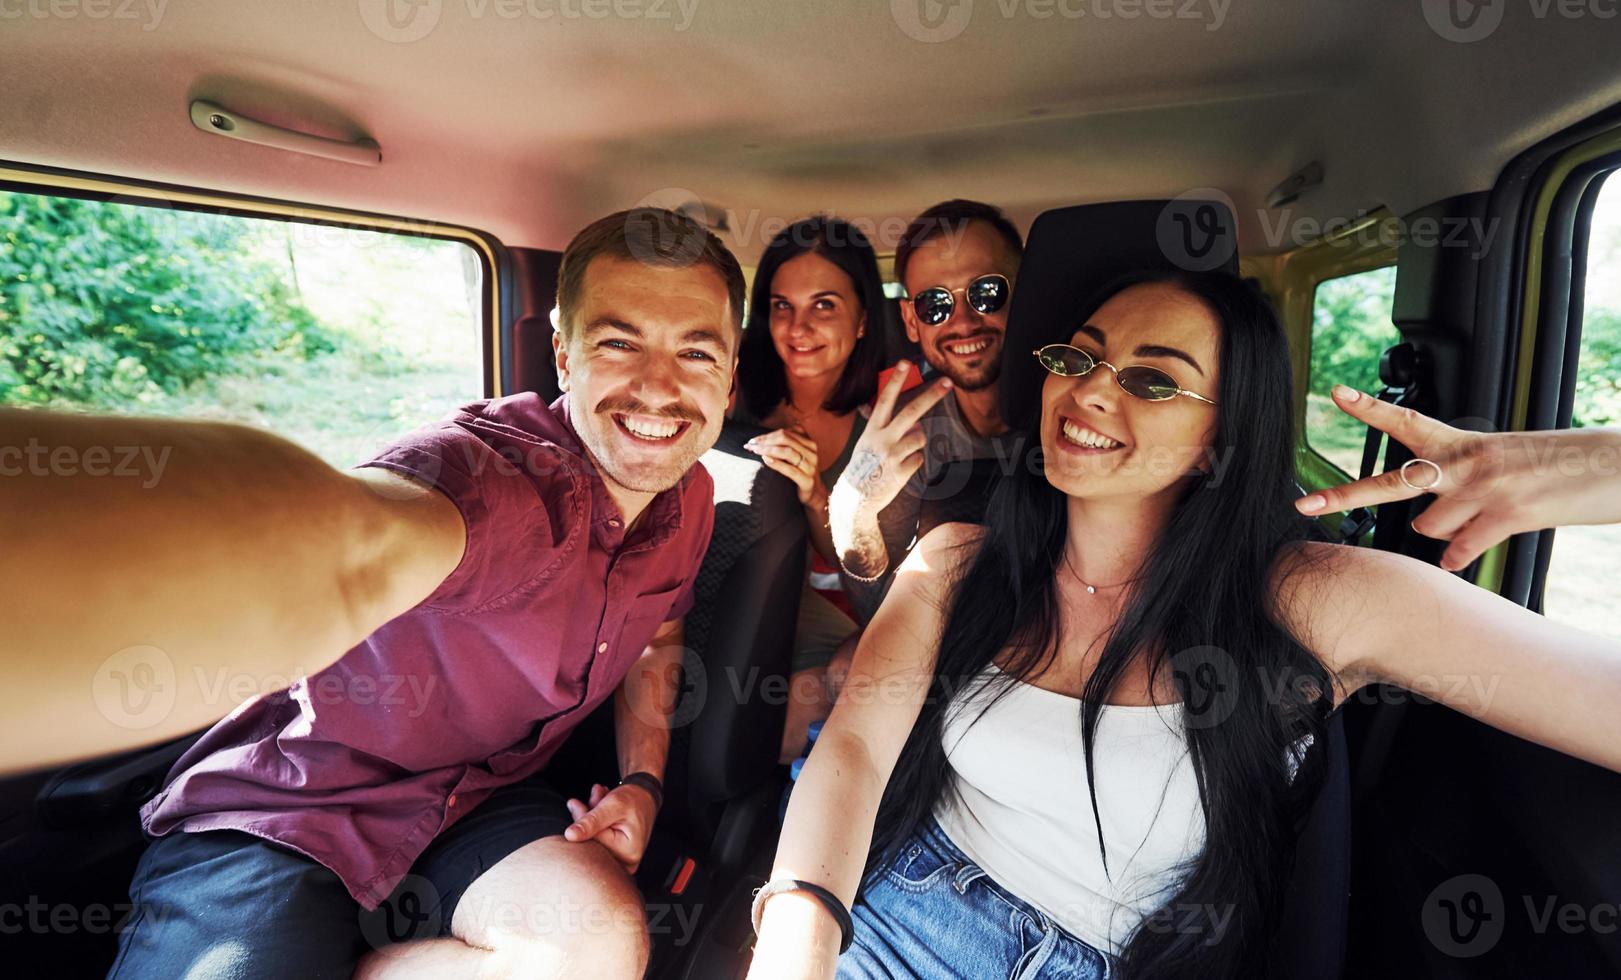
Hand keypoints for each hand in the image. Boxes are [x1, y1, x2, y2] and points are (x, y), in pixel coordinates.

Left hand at [562, 782, 657, 872]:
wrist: (646, 798)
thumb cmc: (634, 799)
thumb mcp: (613, 805)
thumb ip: (591, 821)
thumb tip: (569, 836)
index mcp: (627, 853)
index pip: (592, 841)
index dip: (580, 821)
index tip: (575, 803)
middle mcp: (625, 863)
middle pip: (591, 844)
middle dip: (585, 819)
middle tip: (591, 798)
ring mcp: (620, 862)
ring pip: (592, 842)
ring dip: (589, 819)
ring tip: (599, 799)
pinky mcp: (615, 856)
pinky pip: (597, 842)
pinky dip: (594, 826)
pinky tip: (599, 810)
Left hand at [746, 426, 824, 506]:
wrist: (813, 492)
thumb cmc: (800, 471)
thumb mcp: (796, 454)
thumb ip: (787, 442)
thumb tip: (768, 433)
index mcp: (808, 443)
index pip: (785, 433)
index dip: (767, 435)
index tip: (752, 440)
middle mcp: (811, 453)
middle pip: (786, 440)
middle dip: (766, 441)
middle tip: (751, 445)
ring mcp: (810, 467)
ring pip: (788, 452)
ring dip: (769, 449)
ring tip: (756, 451)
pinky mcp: (807, 481)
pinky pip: (790, 470)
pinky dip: (777, 463)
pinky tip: (766, 460)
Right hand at [835, 362, 952, 515]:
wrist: (856, 495)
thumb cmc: (865, 463)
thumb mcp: (869, 440)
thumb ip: (890, 428)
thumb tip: (917, 421)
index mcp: (873, 428)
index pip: (885, 399)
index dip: (896, 380)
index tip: (905, 362)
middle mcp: (882, 438)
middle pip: (912, 412)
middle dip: (931, 395)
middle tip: (948, 382)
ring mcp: (892, 455)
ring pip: (920, 436)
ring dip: (917, 441)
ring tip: (902, 452)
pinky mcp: (901, 471)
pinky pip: (920, 458)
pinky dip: (914, 462)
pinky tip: (900, 469)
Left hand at [1296, 385, 1620, 570]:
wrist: (1619, 465)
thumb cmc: (1562, 465)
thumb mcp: (1505, 460)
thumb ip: (1463, 482)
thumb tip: (1434, 528)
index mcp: (1465, 442)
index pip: (1407, 420)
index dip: (1369, 408)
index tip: (1335, 393)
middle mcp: (1467, 461)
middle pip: (1391, 481)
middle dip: (1344, 495)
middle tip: (1304, 505)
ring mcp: (1484, 488)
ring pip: (1428, 527)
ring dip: (1447, 533)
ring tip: (1487, 518)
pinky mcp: (1508, 515)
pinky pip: (1460, 550)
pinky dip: (1459, 559)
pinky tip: (1465, 558)